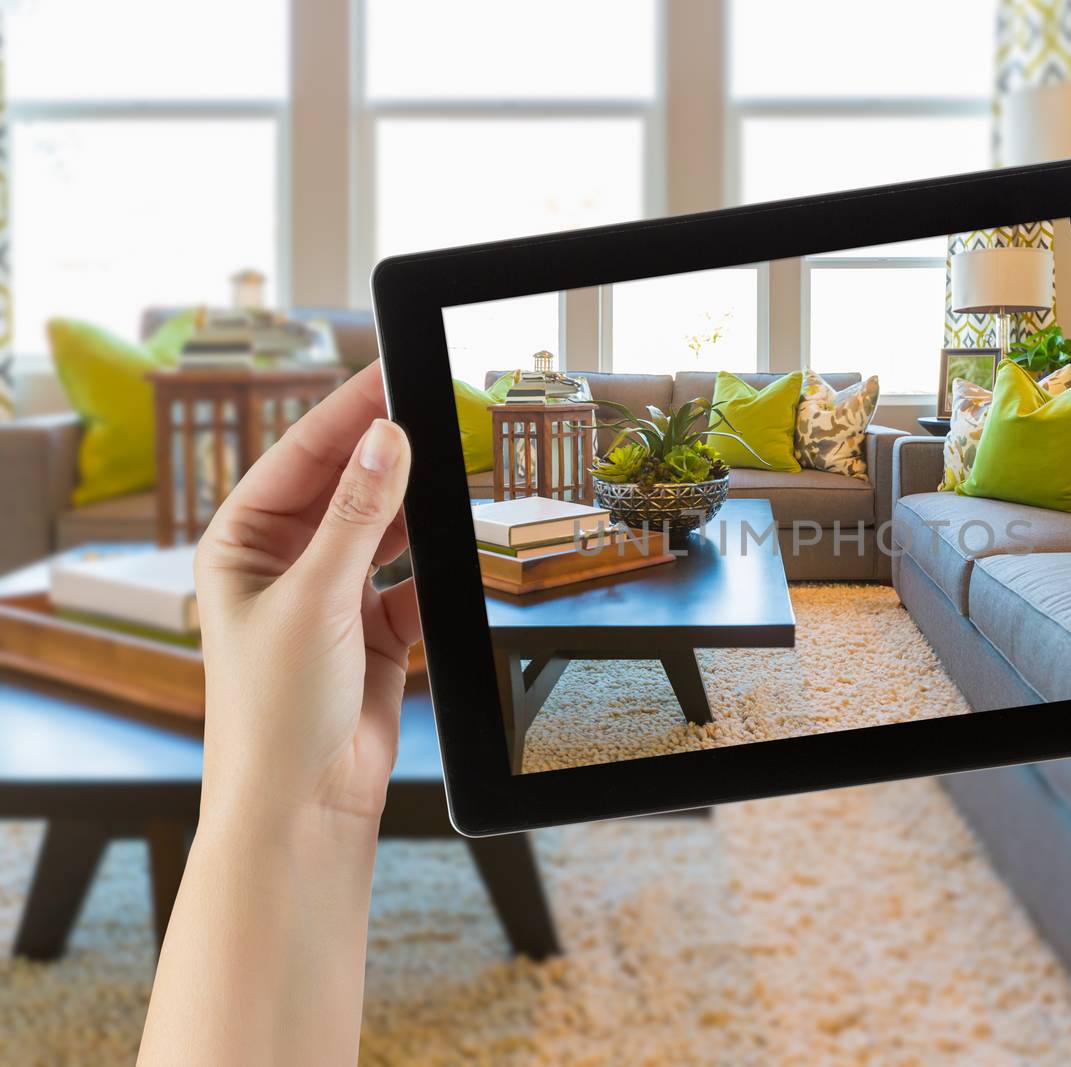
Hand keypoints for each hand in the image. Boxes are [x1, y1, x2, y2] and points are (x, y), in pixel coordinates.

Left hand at [194, 362, 418, 826]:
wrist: (303, 804)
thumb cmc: (273, 712)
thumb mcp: (315, 599)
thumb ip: (359, 516)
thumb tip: (387, 439)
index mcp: (240, 544)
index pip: (299, 455)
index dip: (346, 411)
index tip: (390, 372)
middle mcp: (282, 563)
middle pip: (344, 484)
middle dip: (387, 450)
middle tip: (436, 405)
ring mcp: (330, 595)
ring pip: (384, 526)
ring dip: (415, 503)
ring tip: (455, 462)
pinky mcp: (374, 628)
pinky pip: (413, 577)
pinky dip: (435, 562)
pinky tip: (456, 542)